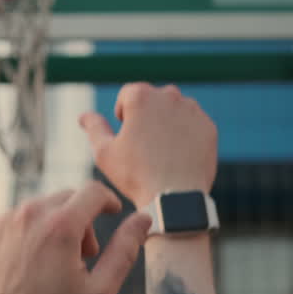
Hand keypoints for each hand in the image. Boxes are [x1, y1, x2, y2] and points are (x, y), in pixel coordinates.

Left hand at [0, 182, 152, 293]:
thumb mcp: (99, 292)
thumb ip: (125, 251)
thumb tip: (143, 219)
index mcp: (61, 226)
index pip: (94, 191)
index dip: (109, 201)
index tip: (114, 213)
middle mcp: (31, 213)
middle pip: (70, 198)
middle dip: (84, 220)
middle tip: (84, 257)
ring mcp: (7, 218)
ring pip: (46, 206)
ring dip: (59, 225)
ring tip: (56, 264)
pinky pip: (23, 216)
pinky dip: (34, 230)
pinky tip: (33, 262)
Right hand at [79, 83, 218, 209]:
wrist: (174, 199)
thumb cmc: (135, 175)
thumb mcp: (104, 152)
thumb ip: (94, 128)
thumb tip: (83, 116)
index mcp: (141, 96)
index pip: (128, 94)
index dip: (123, 115)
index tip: (127, 136)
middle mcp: (169, 95)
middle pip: (153, 99)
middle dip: (147, 116)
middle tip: (144, 146)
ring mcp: (192, 110)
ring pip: (175, 110)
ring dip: (167, 123)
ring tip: (162, 152)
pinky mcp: (209, 126)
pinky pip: (194, 124)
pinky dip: (186, 135)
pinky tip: (178, 156)